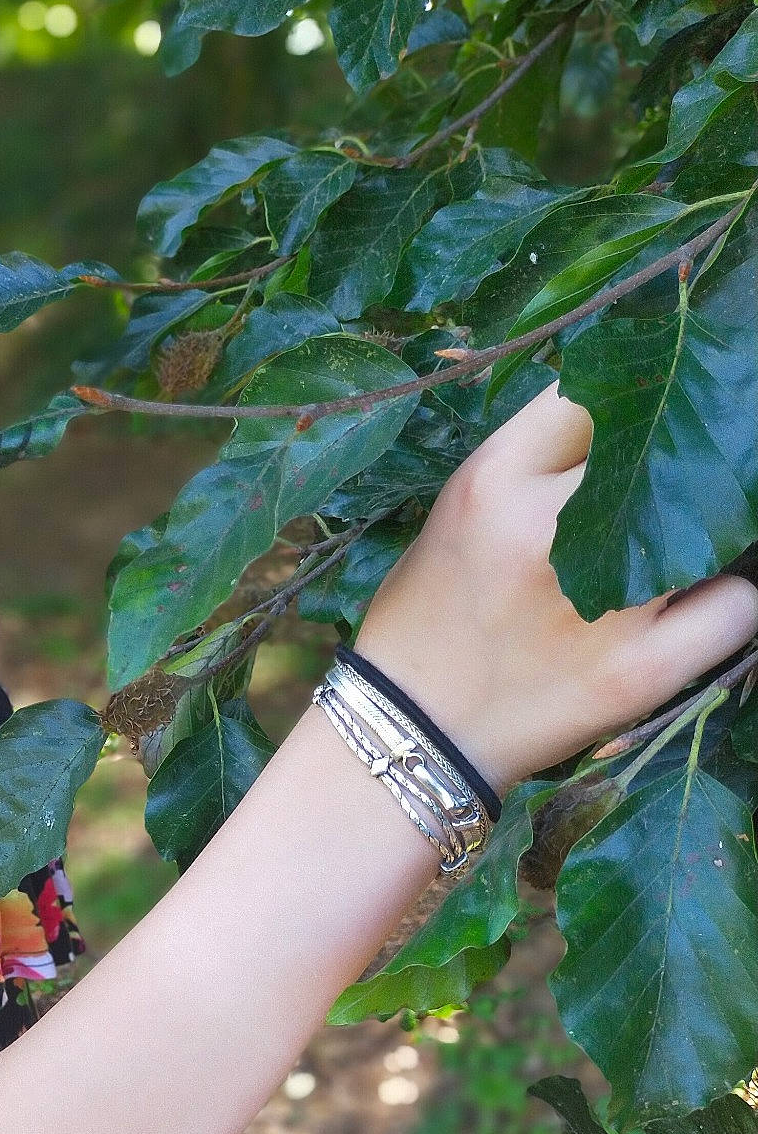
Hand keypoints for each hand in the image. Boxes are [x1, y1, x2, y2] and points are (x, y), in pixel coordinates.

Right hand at [353, 378, 757, 793]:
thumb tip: (624, 415)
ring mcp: (600, 603)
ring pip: (718, 521)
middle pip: (661, 449)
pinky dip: (728, 602)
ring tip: (673, 556)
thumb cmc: (428, 620)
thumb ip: (533, 463)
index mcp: (491, 483)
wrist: (408, 736)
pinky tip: (694, 611)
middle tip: (657, 497)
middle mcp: (545, 531)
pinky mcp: (641, 672)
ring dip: (709, 530)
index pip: (592, 396)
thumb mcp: (459, 514)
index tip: (624, 434)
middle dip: (666, 467)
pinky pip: (738, 607)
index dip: (618, 410)